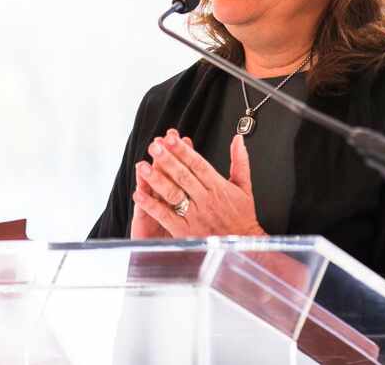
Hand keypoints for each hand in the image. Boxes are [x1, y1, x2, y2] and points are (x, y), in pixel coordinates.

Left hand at [132, 129, 266, 237]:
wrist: (242, 246)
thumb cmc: (242, 218)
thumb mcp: (245, 187)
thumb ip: (240, 161)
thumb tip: (238, 140)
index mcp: (218, 187)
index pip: (198, 164)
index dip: (183, 151)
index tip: (171, 139)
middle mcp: (205, 200)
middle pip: (183, 176)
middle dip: (167, 160)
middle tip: (153, 146)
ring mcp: (194, 216)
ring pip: (173, 194)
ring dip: (156, 179)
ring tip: (143, 166)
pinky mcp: (185, 231)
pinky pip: (165, 216)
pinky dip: (151, 205)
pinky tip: (139, 195)